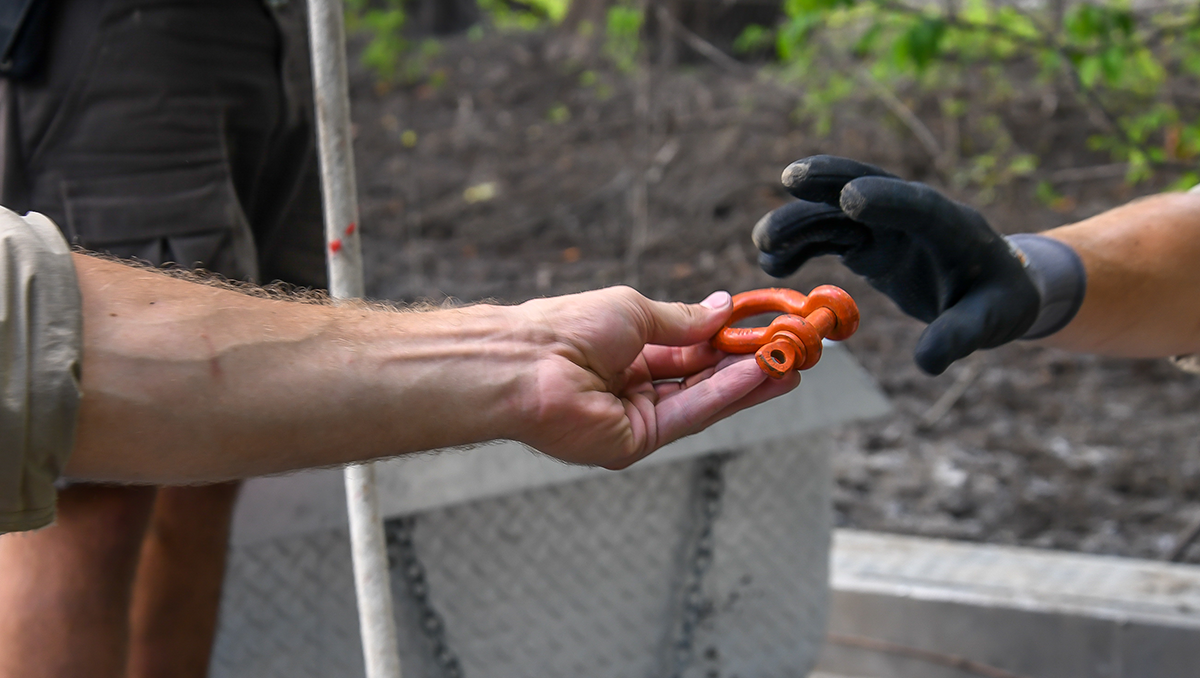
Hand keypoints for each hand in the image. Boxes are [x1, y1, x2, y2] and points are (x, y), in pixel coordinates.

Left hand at [512, 287, 798, 468]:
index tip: (765, 329)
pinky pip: (690, 414)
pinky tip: (758, 375)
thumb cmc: (568, 328)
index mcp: (625, 351)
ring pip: (702, 399)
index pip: (687, 349)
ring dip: (747, 382)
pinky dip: (725, 395)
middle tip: (791, 351)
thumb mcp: (635, 311)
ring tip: (790, 363)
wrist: (528, 363)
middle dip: (747, 364)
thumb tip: (723, 307)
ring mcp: (635, 417)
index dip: (726, 340)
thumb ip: (683, 319)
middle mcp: (632, 386)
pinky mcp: (637, 442)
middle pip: (701, 378)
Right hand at [753, 155, 1040, 374]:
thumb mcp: (988, 323)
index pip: (918, 205)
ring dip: (800, 223)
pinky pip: (828, 237)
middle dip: (829, 179)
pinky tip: (773, 264)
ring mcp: (885, 226)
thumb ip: (958, 337)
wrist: (989, 292)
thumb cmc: (996, 303)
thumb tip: (927, 363)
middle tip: (790, 179)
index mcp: (951, 225)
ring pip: (836, 214)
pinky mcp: (867, 243)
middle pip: (866, 186)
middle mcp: (911, 216)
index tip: (850, 198)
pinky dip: (801, 246)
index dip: (887, 199)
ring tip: (764, 246)